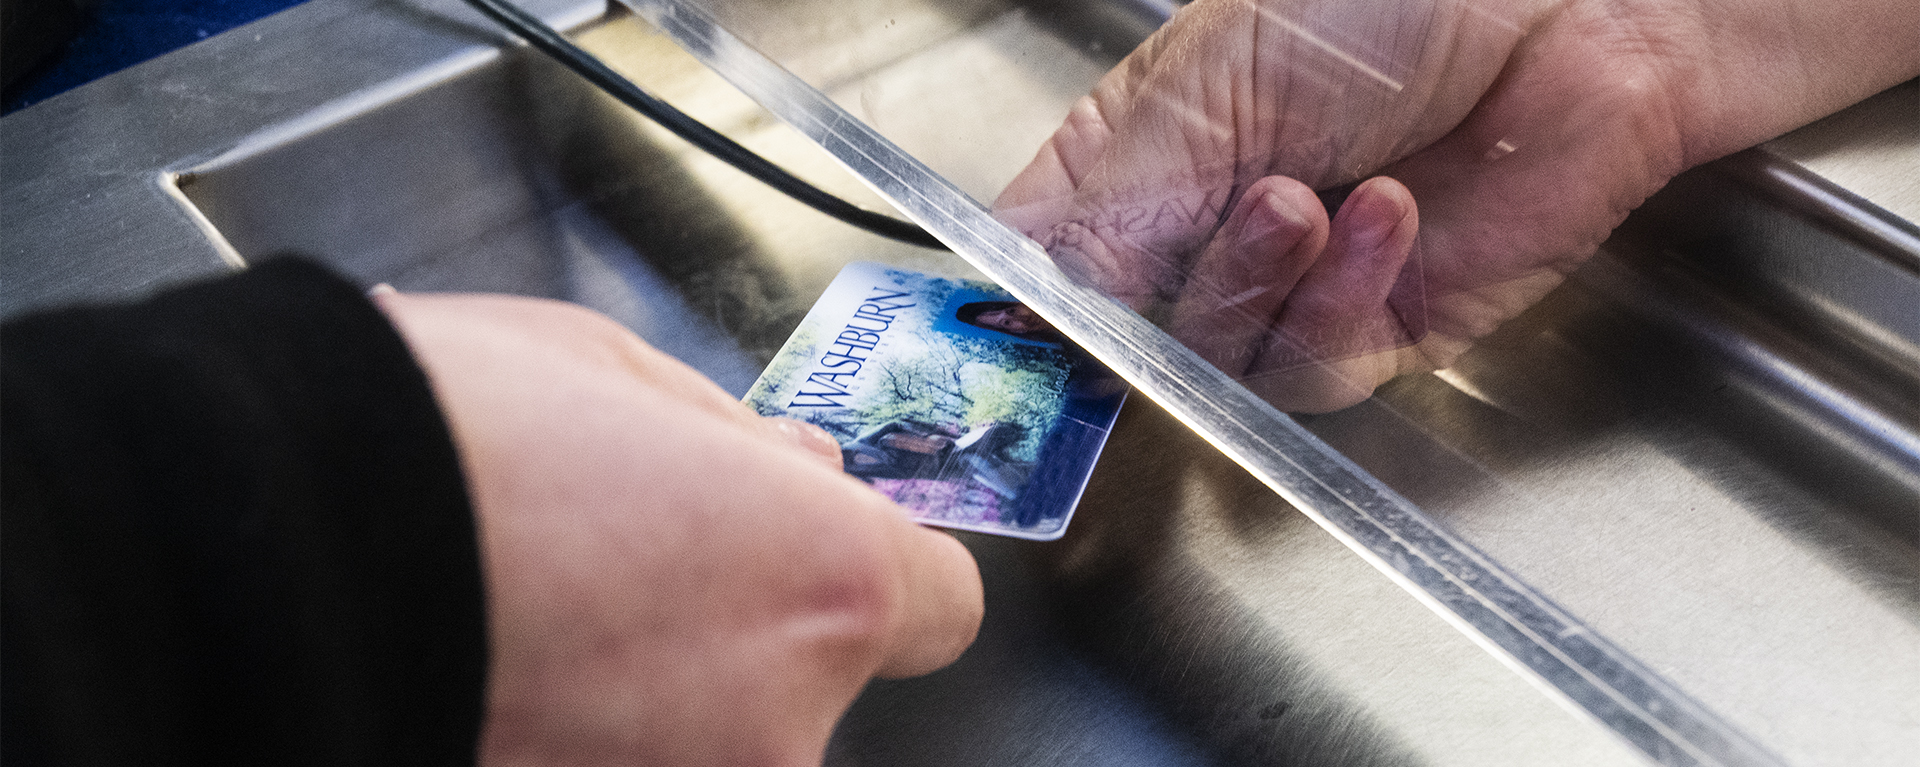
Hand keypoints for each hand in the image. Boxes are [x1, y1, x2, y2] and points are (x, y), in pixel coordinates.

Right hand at [374, 290, 981, 765]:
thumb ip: (741, 443)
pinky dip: (584, 734)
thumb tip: (796, 464)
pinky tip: (507, 677)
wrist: (260, 543)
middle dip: (746, 640)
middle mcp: (776, 724)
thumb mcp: (616, 374)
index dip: (877, 572)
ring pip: (711, 743)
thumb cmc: (436, 435)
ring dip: (655, 703)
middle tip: (629, 581)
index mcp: (821, 581)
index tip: (817, 554)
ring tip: (539, 630)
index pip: (938, 606)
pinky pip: (625, 761)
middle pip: (811, 690)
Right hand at [996, 0, 1918, 411]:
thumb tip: (1017, 301)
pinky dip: (1338, 300)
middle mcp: (1205, 235)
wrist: (1565, 10)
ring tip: (1301, 198)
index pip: (1044, 269)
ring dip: (1250, 286)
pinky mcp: (1382, 330)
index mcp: (1139, 160)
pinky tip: (1380, 215)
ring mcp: (1291, 289)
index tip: (998, 340)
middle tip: (1177, 237)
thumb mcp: (1205, 82)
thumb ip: (1106, 200)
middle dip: (1146, 299)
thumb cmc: (1384, 1)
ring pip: (1215, 367)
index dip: (1021, 316)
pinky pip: (1317, 367)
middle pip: (1119, 340)